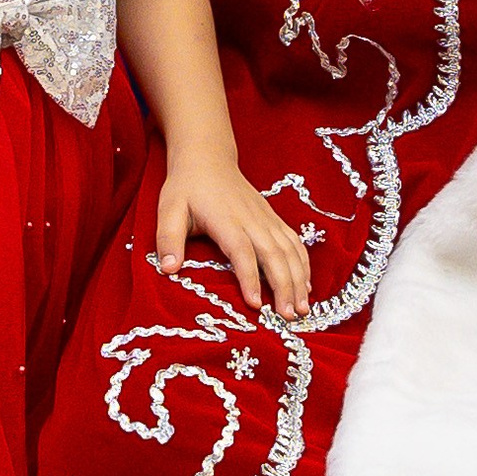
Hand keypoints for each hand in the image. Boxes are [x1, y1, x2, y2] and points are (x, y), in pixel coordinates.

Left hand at [155, 149, 312, 318]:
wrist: (208, 158)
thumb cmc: (186, 187)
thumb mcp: (169, 209)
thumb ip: (168, 238)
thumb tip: (168, 269)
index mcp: (225, 219)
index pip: (241, 251)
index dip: (249, 277)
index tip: (256, 305)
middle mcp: (252, 219)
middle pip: (274, 254)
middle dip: (284, 286)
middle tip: (289, 316)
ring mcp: (266, 218)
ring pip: (289, 250)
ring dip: (299, 280)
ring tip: (303, 309)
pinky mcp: (273, 218)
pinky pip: (294, 242)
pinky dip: (304, 264)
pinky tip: (308, 286)